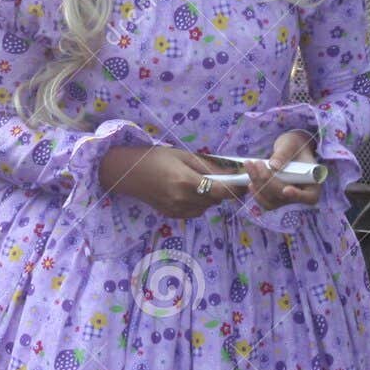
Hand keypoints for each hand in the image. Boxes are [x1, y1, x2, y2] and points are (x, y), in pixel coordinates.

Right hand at [99, 144, 244, 218]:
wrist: (126, 173)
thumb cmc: (154, 158)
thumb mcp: (182, 155)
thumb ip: (208, 166)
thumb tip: (232, 173)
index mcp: (186, 182)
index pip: (221, 192)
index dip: (235, 189)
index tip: (243, 183)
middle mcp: (182, 199)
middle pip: (215, 201)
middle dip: (221, 191)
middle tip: (219, 178)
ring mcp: (175, 209)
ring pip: (205, 208)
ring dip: (209, 198)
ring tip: (200, 184)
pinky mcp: (170, 214)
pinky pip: (194, 212)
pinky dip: (198, 204)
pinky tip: (189, 193)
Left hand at [240, 130, 322, 209]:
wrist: (288, 150)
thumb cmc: (293, 145)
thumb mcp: (291, 144)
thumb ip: (284, 153)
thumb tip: (274, 166)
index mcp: (313, 182)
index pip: (310, 196)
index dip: (298, 196)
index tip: (287, 189)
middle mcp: (302, 194)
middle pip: (284, 197)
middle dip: (268, 181)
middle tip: (257, 163)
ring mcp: (288, 199)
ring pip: (272, 201)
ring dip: (258, 185)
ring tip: (249, 165)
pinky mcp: (276, 198)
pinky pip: (265, 202)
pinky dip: (256, 192)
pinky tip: (250, 180)